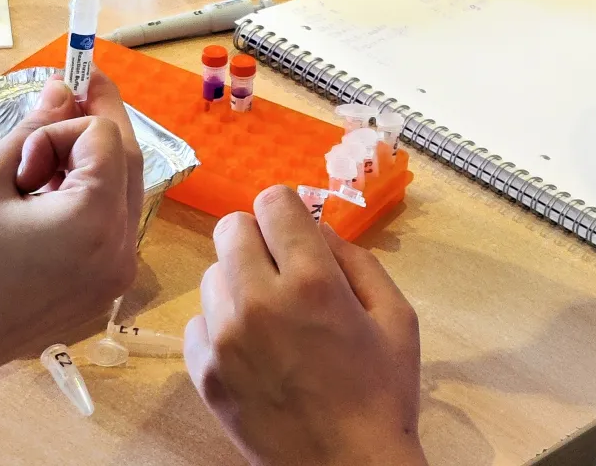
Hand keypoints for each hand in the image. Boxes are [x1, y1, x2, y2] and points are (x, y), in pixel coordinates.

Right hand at [0, 73, 142, 385]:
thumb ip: (34, 129)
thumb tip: (64, 88)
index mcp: (95, 222)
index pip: (105, 138)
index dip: (64, 125)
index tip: (24, 144)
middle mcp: (121, 251)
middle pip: (128, 163)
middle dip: (97, 125)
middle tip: (67, 95)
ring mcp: (117, 276)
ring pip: (122, 194)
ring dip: (91, 165)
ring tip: (38, 167)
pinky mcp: (104, 291)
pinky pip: (111, 228)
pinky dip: (89, 200)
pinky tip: (48, 199)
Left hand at [185, 186, 425, 465]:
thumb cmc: (382, 393)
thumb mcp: (396, 316)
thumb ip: (356, 259)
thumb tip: (318, 229)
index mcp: (312, 281)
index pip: (272, 202)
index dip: (287, 211)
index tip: (296, 232)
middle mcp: (258, 300)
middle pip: (231, 228)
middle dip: (258, 238)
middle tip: (282, 270)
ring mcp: (223, 337)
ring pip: (213, 273)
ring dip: (238, 282)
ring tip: (268, 317)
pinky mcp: (203, 371)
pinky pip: (199, 320)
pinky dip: (221, 324)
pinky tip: (251, 348)